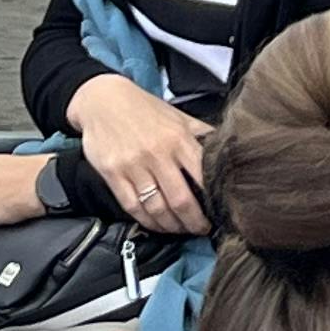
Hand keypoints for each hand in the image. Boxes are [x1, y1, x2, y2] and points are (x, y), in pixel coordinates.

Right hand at [65, 77, 211, 233]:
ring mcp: (133, 166)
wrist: (103, 101)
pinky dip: (147, 221)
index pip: (202, 177)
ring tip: (180, 229)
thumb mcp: (179, 117)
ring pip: (157, 208)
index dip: (213, 200)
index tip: (220, 212)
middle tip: (201, 229)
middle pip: (181, 200)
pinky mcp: (113, 175)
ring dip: (172, 226)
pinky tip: (157, 224)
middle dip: (194, 221)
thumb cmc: (145, 109)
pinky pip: (133, 207)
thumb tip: (227, 153)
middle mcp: (157, 154)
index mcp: (179, 139)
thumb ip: (201, 136)